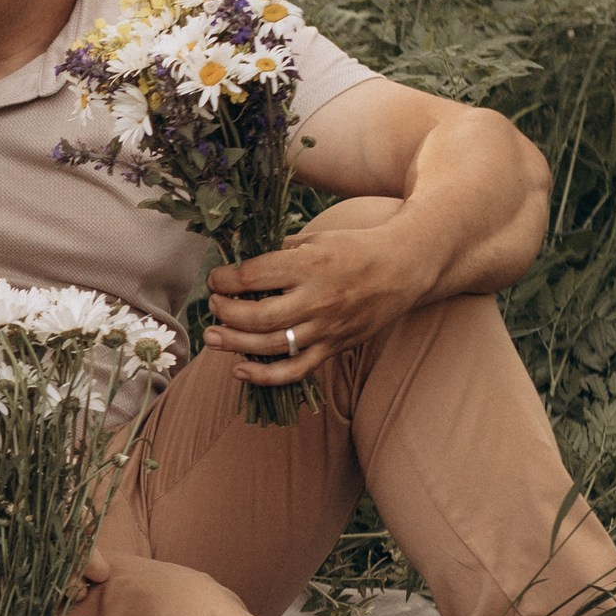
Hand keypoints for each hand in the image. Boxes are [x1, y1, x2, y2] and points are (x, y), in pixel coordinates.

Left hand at [204, 221, 435, 388]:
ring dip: (234, 344)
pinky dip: (265, 376)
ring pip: (272, 346)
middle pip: (258, 316)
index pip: (253, 277)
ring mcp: (328, 328)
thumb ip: (276, 253)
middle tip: (212, 305)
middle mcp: (319, 299)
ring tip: (211, 337)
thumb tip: (234, 266)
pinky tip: (239, 371)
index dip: (225, 280)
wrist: (404, 268)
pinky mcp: (336, 347)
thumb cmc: (352, 249)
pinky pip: (296, 370)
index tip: (216, 279)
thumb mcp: (313, 239)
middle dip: (225, 313)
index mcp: (310, 266)